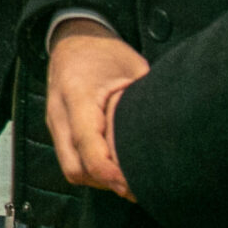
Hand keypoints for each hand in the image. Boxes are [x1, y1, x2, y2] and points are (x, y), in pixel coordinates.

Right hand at [46, 20, 149, 199]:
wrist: (72, 40)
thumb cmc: (105, 53)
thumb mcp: (131, 69)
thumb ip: (143, 101)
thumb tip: (171, 131)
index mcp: (78, 94)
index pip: (87, 143)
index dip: (109, 171)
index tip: (132, 184)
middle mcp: (60, 113)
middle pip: (75, 166)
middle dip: (106, 183)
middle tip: (136, 187)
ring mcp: (56, 124)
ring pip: (72, 169)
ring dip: (99, 180)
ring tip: (128, 181)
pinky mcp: (58, 131)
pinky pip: (71, 161)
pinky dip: (92, 171)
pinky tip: (114, 169)